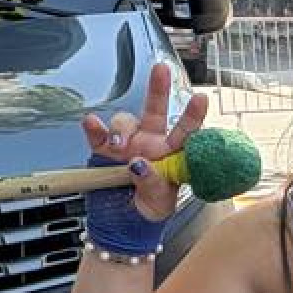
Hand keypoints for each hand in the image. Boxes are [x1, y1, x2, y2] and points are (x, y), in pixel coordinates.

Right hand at [82, 61, 207, 221]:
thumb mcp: (158, 202)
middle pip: (155, 110)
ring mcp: (126, 145)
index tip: (201, 98)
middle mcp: (150, 142)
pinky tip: (90, 123)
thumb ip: (153, 183)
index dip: (193, 115)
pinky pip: (97, 136)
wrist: (122, 224)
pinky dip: (94, 128)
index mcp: (170, 153)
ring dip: (121, 128)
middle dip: (158, 88)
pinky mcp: (104, 152)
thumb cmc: (149, 210)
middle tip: (161, 69)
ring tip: (119, 145)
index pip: (185, 131)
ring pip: (124, 122)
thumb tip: (139, 165)